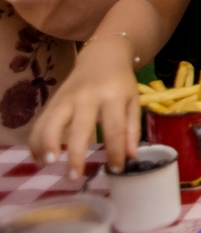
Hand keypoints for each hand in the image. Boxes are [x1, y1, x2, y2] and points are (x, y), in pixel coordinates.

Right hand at [28, 45, 140, 177]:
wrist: (103, 55)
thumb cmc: (121, 82)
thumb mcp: (133, 101)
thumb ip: (132, 129)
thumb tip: (130, 158)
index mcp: (113, 96)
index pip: (115, 129)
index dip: (115, 152)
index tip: (116, 169)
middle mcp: (87, 97)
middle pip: (80, 129)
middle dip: (76, 155)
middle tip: (74, 177)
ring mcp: (67, 97)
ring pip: (51, 124)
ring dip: (48, 146)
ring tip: (49, 166)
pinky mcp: (53, 100)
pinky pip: (40, 122)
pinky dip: (36, 141)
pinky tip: (40, 159)